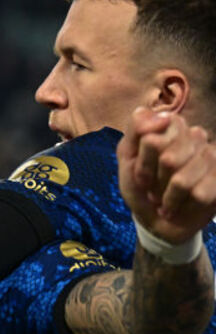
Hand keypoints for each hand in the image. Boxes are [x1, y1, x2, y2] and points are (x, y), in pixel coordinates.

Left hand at [119, 107, 215, 242]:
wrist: (156, 219)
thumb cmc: (141, 187)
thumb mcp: (127, 158)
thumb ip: (135, 130)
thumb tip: (158, 114)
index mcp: (171, 127)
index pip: (152, 140)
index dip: (142, 165)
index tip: (140, 177)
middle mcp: (195, 136)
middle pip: (168, 160)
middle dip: (155, 183)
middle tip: (153, 189)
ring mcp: (211, 156)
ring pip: (182, 180)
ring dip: (167, 198)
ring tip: (166, 200)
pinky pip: (200, 194)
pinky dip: (182, 206)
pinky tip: (182, 206)